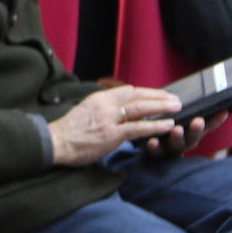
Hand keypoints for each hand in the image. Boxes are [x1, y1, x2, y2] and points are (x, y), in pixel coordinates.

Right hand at [48, 85, 179, 165]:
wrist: (55, 142)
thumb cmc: (68, 132)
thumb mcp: (85, 112)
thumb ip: (103, 110)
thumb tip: (120, 113)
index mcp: (98, 98)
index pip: (127, 90)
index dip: (146, 92)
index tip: (159, 95)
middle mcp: (104, 104)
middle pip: (137, 95)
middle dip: (158, 96)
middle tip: (175, 99)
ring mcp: (108, 119)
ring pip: (140, 108)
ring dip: (161, 107)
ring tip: (176, 108)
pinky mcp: (111, 134)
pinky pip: (138, 128)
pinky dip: (155, 125)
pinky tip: (167, 125)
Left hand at [140, 111, 228, 157]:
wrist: (146, 148)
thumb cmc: (164, 128)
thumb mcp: (175, 117)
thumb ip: (178, 107)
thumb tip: (192, 90)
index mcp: (191, 132)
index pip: (207, 125)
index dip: (215, 120)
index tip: (222, 112)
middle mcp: (184, 142)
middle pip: (193, 137)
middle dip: (196, 129)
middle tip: (198, 121)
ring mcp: (171, 149)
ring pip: (177, 145)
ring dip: (177, 137)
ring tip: (177, 129)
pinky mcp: (156, 154)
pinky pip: (156, 152)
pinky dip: (155, 146)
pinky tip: (152, 141)